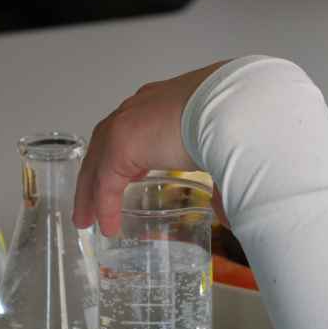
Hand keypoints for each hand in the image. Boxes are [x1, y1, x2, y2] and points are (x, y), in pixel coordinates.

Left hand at [73, 61, 227, 235]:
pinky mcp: (121, 142)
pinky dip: (105, 205)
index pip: (134, 127)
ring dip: (91, 192)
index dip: (126, 152)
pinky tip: (107, 226)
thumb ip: (219, 181)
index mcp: (164, 102)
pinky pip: (106, 182)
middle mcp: (140, 108)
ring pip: (98, 164)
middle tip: (92, 201)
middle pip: (105, 144)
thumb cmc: (239, 121)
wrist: (236, 106)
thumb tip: (230, 215)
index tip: (127, 175)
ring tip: (87, 219)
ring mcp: (127, 122)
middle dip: (97, 173)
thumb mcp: (224, 151)